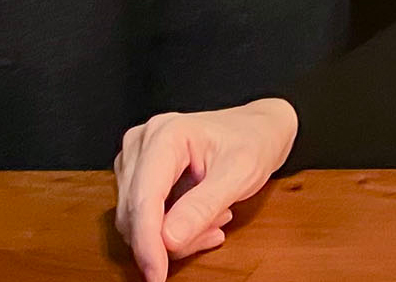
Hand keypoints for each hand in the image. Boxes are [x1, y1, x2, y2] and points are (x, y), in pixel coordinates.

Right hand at [113, 98, 298, 280]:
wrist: (259, 129)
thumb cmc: (253, 143)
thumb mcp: (241, 174)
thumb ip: (203, 206)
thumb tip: (168, 240)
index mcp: (166, 134)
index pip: (144, 198)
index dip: (147, 242)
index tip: (156, 276)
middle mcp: (142, 143)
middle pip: (136, 213)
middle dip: (170, 238)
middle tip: (216, 230)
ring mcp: (136, 158)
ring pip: (136, 220)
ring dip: (174, 234)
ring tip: (216, 217)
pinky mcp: (138, 174)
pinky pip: (143, 217)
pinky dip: (171, 230)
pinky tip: (203, 219)